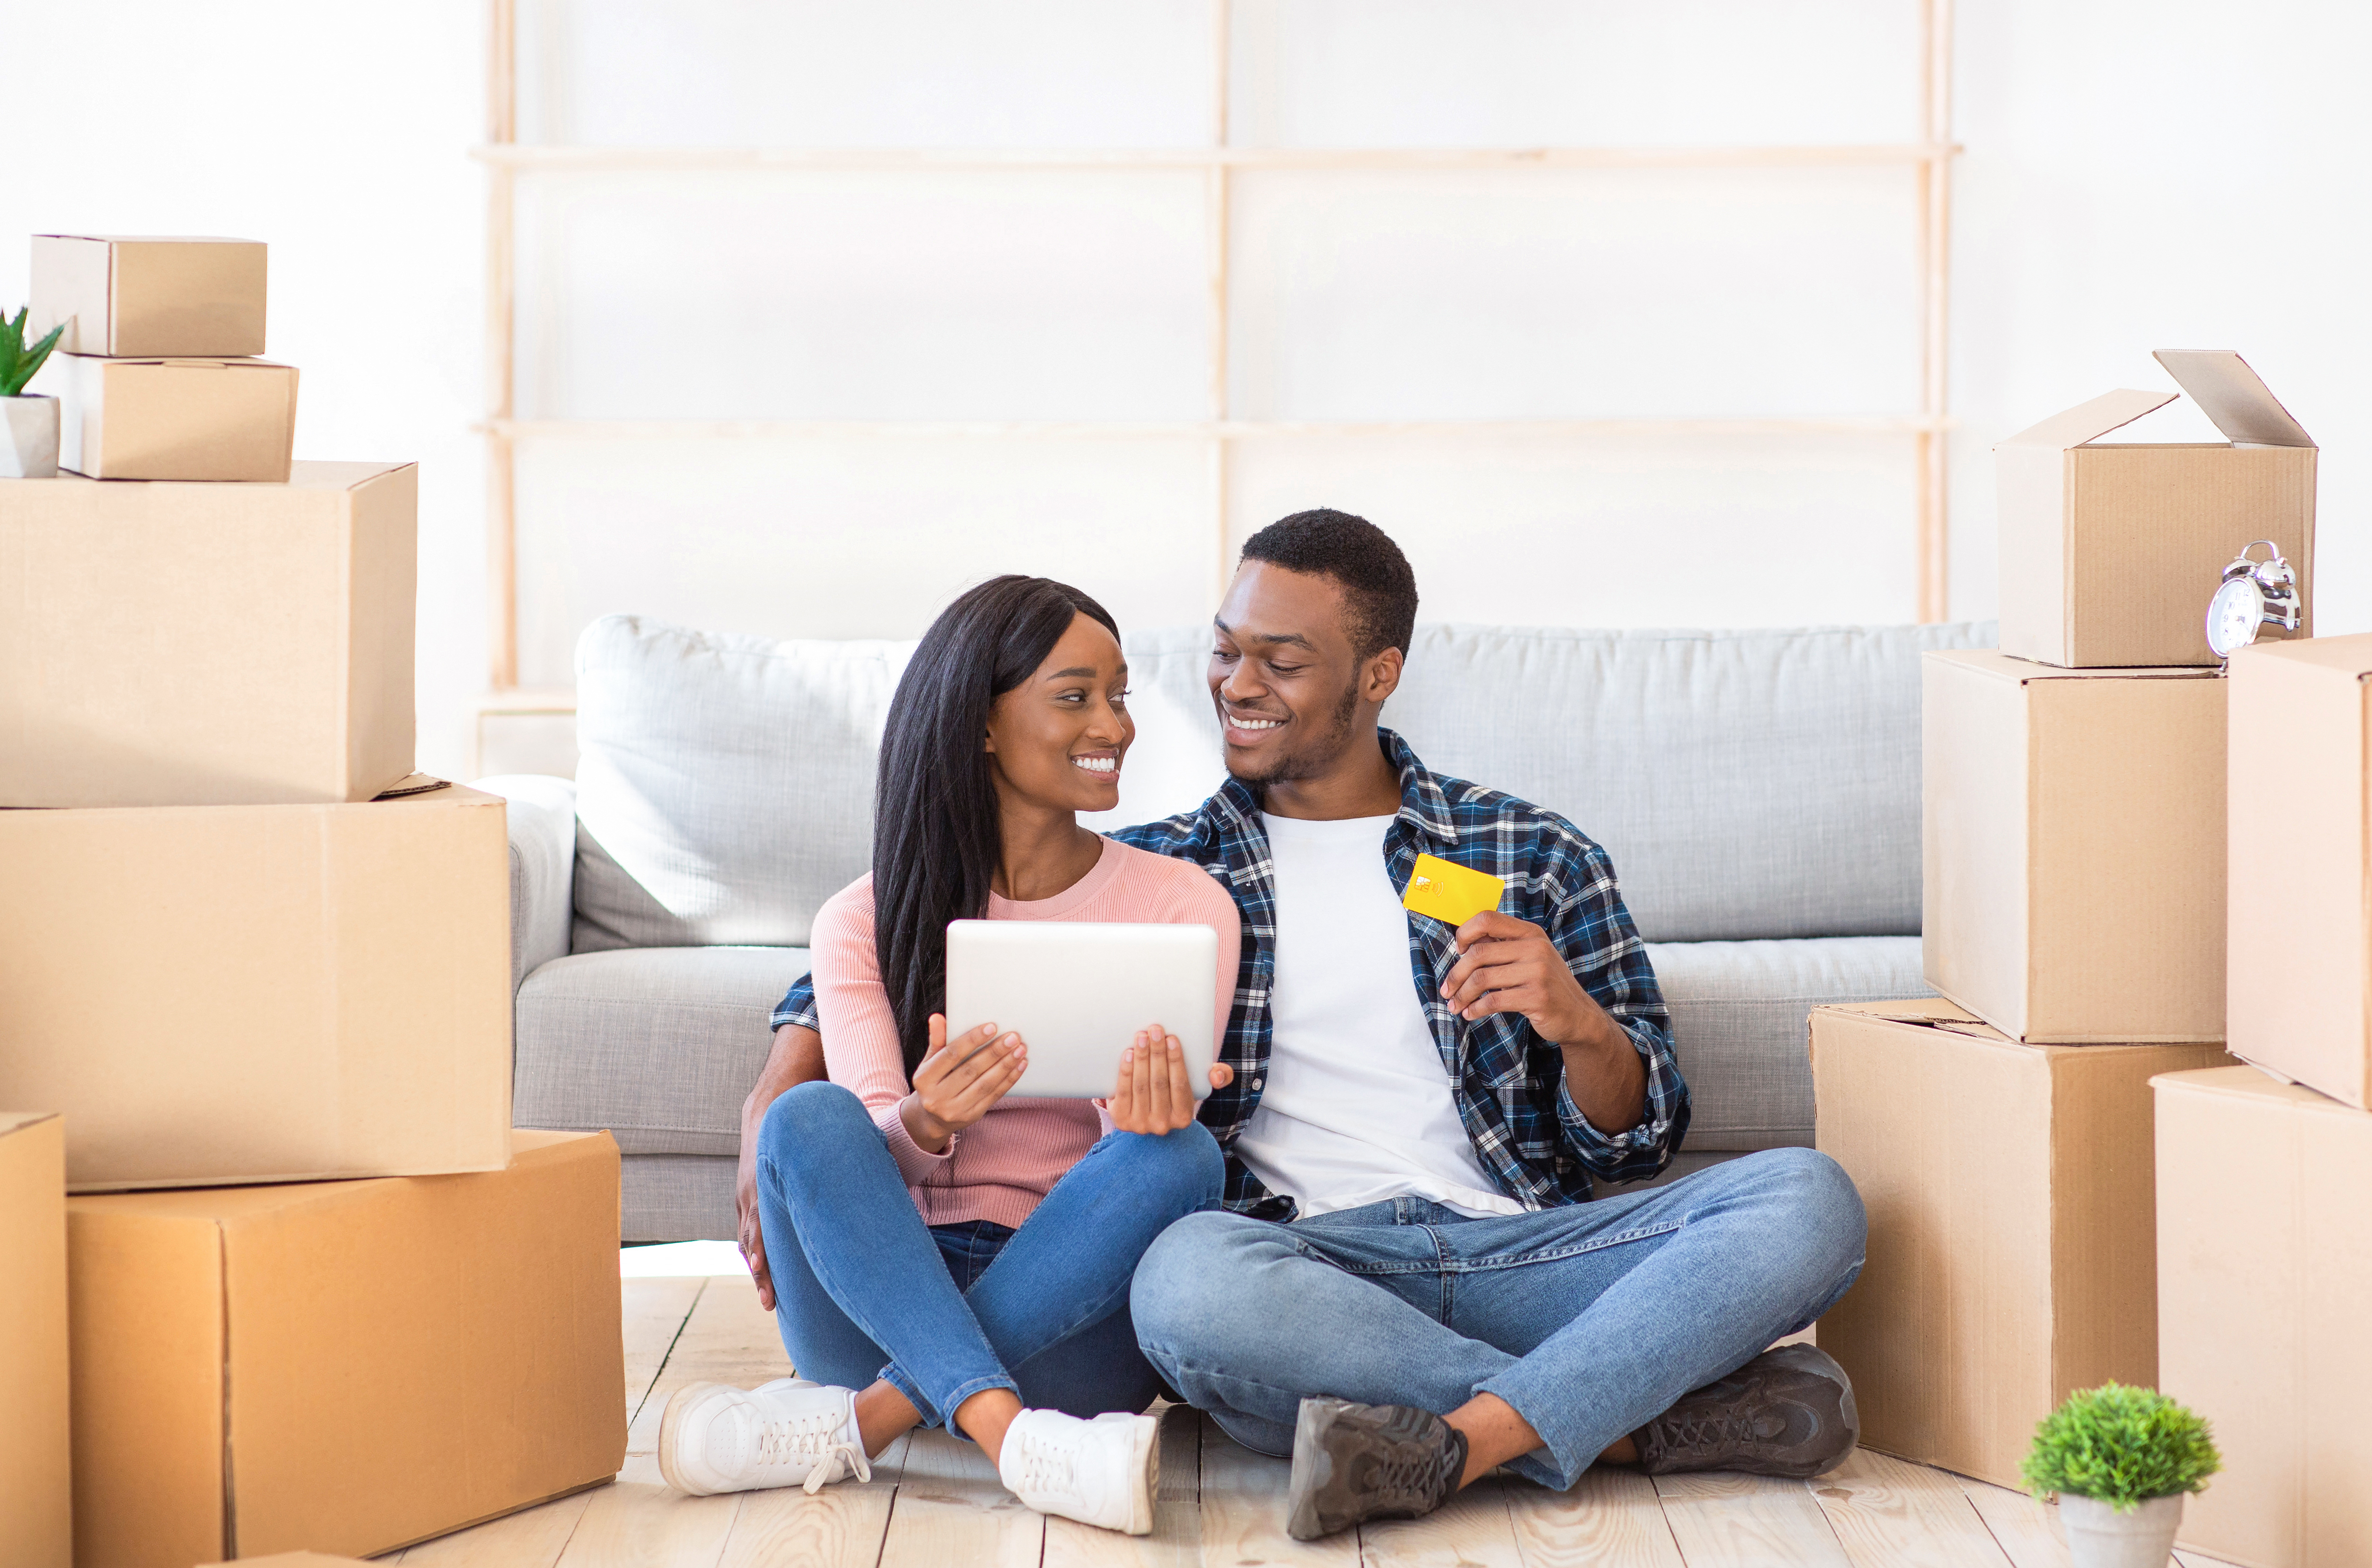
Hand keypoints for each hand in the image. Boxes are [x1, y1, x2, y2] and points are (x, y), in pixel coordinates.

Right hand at [738, 1022, 827, 1312]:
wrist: (767, 1107)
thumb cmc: (802, 1125)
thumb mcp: (822, 1136)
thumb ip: (849, 1151)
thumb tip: (888, 1159)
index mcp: (767, 1182)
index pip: (762, 1224)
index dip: (764, 1253)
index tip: (768, 1275)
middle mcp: (751, 1194)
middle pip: (753, 1242)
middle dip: (762, 1273)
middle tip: (771, 1303)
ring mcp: (745, 1198)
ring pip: (749, 1241)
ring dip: (760, 1271)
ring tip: (770, 1301)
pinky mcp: (746, 1201)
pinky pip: (749, 1232)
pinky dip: (756, 1254)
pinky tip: (765, 1277)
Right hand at [904, 1014, 1025, 1152]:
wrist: (932, 1119)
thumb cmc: (933, 1083)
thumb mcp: (929, 1062)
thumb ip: (937, 1041)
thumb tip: (937, 1018)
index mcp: (924, 1079)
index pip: (951, 1055)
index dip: (972, 1040)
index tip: (991, 1027)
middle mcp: (937, 1097)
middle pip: (971, 1070)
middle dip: (994, 1052)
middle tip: (1012, 1038)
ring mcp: (955, 1109)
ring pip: (985, 1084)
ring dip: (1005, 1066)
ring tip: (1020, 1050)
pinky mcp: (972, 1116)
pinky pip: (994, 1096)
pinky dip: (1008, 1080)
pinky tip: (1019, 1066)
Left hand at [1106, 1024, 1232, 1134]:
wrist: (1145, 1117)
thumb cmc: (1174, 1094)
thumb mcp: (1198, 1087)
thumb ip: (1219, 1076)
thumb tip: (1217, 1075)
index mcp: (1183, 1117)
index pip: (1180, 1085)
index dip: (1175, 1060)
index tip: (1171, 1038)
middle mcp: (1162, 1124)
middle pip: (1159, 1083)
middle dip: (1156, 1053)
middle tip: (1154, 1030)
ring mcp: (1140, 1124)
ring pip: (1140, 1085)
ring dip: (1141, 1058)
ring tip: (1141, 1037)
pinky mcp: (1121, 1120)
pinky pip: (1123, 1092)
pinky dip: (1126, 1071)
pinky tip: (1128, 1054)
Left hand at [1438, 911, 1603, 1044]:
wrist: (1579, 1015)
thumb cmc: (1546, 985)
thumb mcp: (1530, 957)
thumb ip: (1502, 947)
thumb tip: (1463, 943)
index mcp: (1530, 933)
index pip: (1487, 918)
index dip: (1465, 932)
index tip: (1458, 951)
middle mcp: (1535, 948)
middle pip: (1478, 953)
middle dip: (1456, 974)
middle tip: (1446, 990)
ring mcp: (1538, 972)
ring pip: (1482, 978)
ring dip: (1462, 995)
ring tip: (1454, 1006)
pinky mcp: (1537, 998)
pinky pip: (1493, 1001)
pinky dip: (1475, 1009)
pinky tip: (1470, 1014)